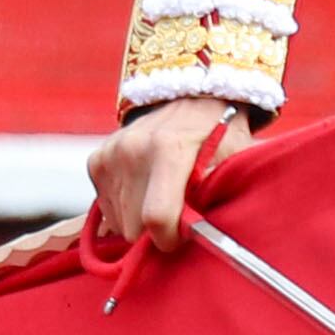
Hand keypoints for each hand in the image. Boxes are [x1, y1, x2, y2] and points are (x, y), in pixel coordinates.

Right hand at [87, 99, 241, 253]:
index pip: (156, 216)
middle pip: (134, 226)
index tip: (181, 238)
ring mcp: (110, 155)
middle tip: (178, 217)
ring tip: (163, 199)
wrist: (191, 96)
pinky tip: (146, 191)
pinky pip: (106, 209)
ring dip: (140, 221)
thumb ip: (226, 189)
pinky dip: (125, 209)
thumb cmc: (220, 133)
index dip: (169, 238)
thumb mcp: (237, 155)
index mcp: (168, 149)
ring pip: (118, 223)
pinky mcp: (97, 161)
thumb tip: (214, 228)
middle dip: (155, 232)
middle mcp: (132, 150)